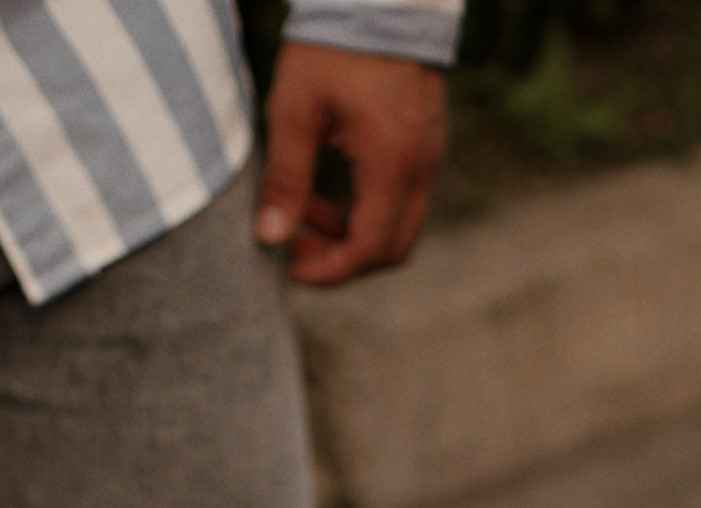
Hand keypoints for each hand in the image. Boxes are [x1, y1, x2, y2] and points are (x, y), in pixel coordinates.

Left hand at [256, 46, 446, 285]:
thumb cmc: (332, 44)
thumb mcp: (295, 108)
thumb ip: (285, 177)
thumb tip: (270, 237)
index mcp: (392, 164)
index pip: (368, 249)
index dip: (328, 270)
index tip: (289, 266)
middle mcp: (421, 169)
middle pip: (390, 250)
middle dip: (340, 258)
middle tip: (294, 240)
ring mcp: (430, 157)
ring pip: (397, 227)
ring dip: (351, 232)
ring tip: (305, 206)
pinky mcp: (427, 145)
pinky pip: (403, 199)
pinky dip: (366, 207)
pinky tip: (332, 184)